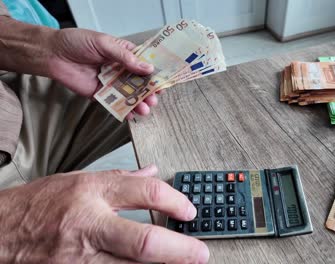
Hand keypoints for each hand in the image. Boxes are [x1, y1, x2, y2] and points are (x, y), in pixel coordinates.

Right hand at [0, 165, 208, 262]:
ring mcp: (79, 258)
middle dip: (180, 250)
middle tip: (201, 253)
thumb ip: (120, 179)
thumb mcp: (79, 179)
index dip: (176, 201)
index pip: (146, 193)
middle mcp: (88, 225)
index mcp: (91, 192)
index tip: (189, 212)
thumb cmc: (39, 204)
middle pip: (145, 242)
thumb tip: (152, 172)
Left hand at [49, 28, 157, 117]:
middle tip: (154, 98)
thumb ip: (125, 57)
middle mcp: (120, 69)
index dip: (154, 72)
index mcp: (124, 54)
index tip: (163, 80)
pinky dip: (124, 110)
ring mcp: (112, 83)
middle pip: (140, 82)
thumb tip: (147, 67)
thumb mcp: (104, 43)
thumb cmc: (77, 42)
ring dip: (139, 102)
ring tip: (145, 108)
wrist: (54, 54)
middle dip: (149, 91)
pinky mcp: (101, 94)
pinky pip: (115, 103)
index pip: (144, 63)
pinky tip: (132, 114)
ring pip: (130, 94)